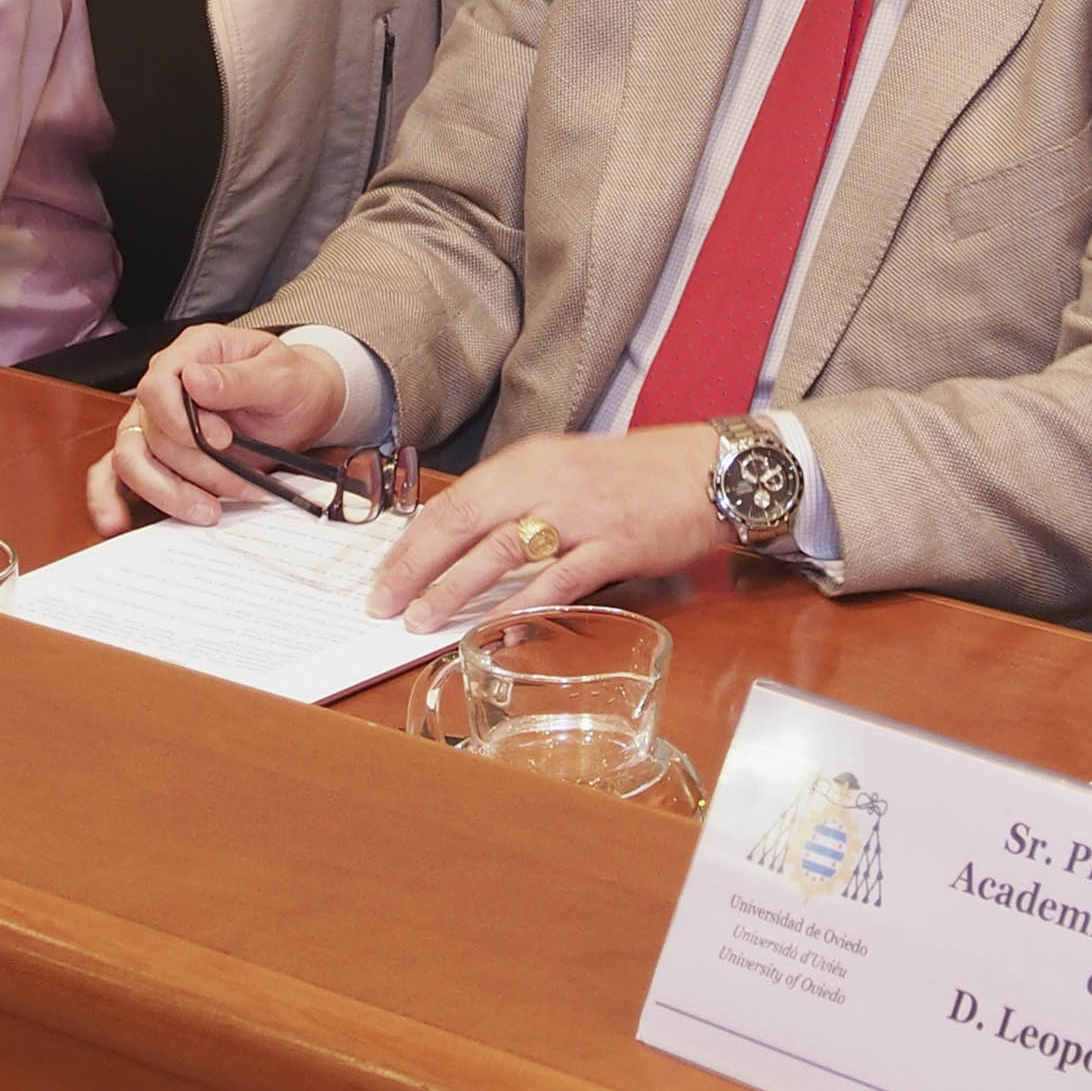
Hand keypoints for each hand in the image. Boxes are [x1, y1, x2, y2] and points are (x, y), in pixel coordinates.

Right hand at [87, 324, 351, 531]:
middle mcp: (165, 384)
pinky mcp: (154, 452)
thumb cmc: (292, 384)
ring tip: (208, 512)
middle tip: (238, 482)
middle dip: (194, 466)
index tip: (223, 441)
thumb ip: (238, 378)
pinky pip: (114, 473)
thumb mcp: (280, 376)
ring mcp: (155, 420)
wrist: (303, 406)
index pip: (158, 385)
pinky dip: (111, 499)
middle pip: (150, 431)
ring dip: (168, 491)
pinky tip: (117, 523)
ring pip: (131, 459)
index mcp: (193, 352)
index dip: (183, 421)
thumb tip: (194, 380)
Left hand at [365, 425, 725, 630]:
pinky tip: (494, 629)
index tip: (383, 577)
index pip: (453, 502)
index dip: (411, 543)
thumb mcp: (566, 472)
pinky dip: (522, 606)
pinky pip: (559, 580)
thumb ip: (519, 503)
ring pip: (501, 551)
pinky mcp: (615, 545)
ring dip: (455, 589)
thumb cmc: (635, 477)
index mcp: (529, 461)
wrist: (708, 470)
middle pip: (464, 522)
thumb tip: (464, 547)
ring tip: (423, 621)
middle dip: (416, 567)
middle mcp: (548, 480)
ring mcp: (582, 513)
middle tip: (384, 604)